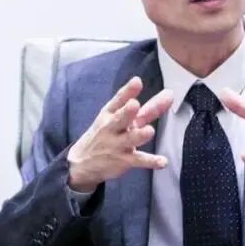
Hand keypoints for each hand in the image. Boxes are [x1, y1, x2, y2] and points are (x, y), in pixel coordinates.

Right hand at [67, 76, 173, 191]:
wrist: (82, 163)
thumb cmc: (105, 133)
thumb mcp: (115, 118)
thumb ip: (139, 105)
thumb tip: (152, 86)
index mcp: (110, 114)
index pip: (118, 100)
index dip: (128, 91)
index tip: (137, 82)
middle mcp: (113, 127)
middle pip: (120, 118)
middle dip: (127, 112)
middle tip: (134, 105)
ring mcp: (118, 144)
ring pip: (130, 139)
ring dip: (139, 135)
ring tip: (149, 131)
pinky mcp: (124, 160)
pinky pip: (139, 160)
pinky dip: (151, 161)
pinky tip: (163, 161)